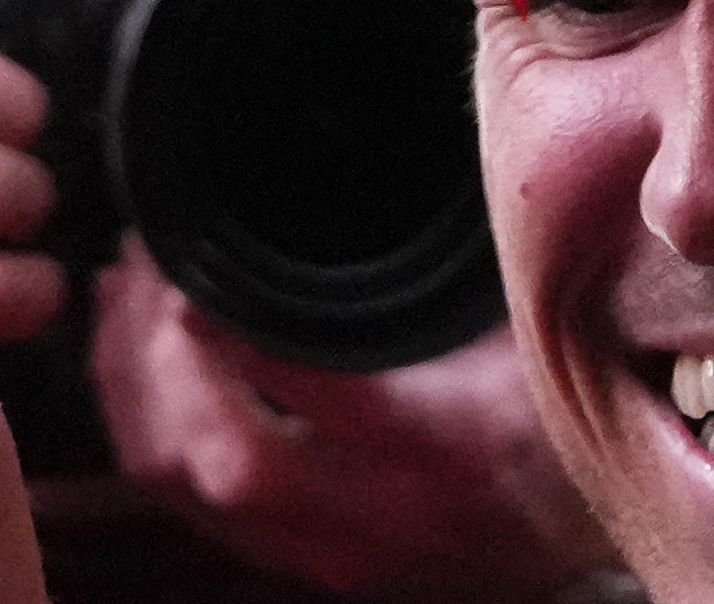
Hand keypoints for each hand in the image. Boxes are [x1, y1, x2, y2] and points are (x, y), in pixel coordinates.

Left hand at [85, 271, 601, 603]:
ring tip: (123, 308)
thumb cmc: (567, 416)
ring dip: (137, 399)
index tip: (180, 264)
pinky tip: (151, 377)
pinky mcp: (307, 568)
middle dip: (151, 361)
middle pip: (218, 459)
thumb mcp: (528, 327)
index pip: (308, 392)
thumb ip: (463, 265)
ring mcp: (334, 556)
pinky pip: (199, 513)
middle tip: (138, 272)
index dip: (224, 333)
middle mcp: (377, 517)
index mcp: (441, 442)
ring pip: (188, 495)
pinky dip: (159, 438)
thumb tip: (413, 153)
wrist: (590, 532)